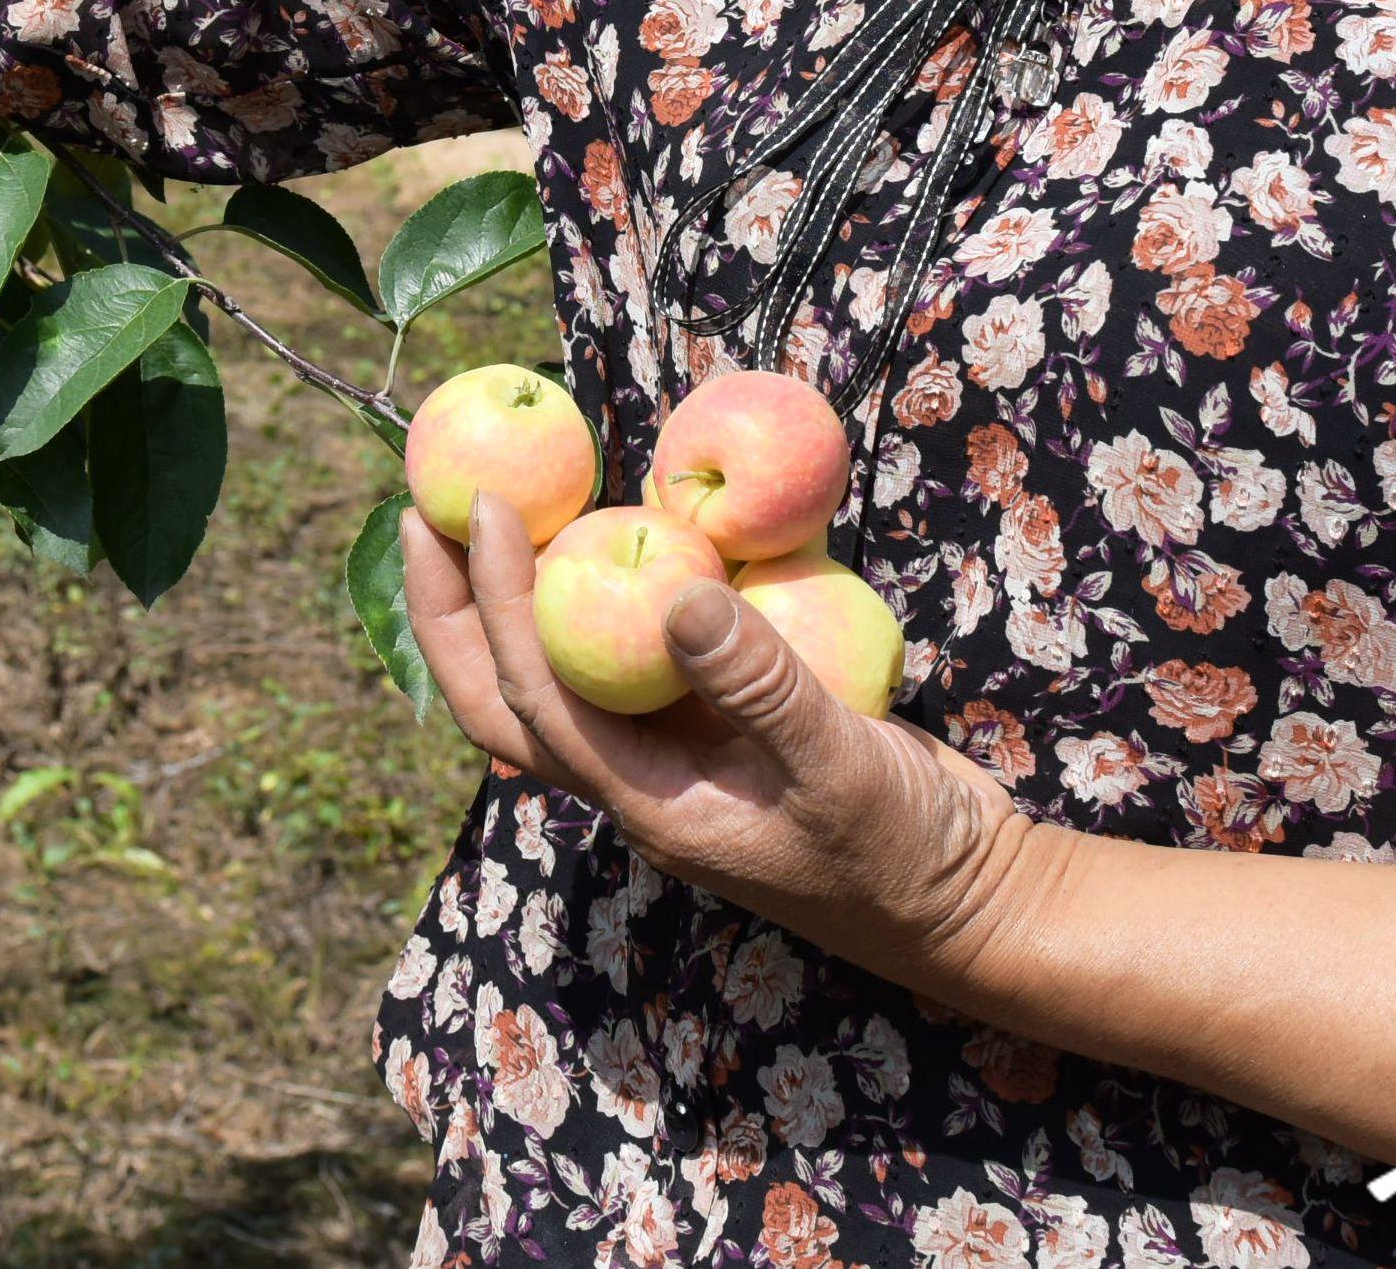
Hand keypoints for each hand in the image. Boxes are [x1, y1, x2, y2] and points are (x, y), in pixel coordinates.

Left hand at [404, 494, 1054, 995]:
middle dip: (451, 608)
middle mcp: (637, 773)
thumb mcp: (841, 769)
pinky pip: (633, 653)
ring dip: (510, 596)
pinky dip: (606, 593)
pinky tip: (613, 527)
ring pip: (556, 673)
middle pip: (503, 696)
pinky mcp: (714, 720)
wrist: (967, 891)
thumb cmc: (903, 851)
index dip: (495, 604)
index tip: (489, 508)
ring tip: (491, 503)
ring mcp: (671, 748)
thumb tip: (679, 598)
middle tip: (428, 504)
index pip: (534, 699)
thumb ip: (763, 688)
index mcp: (646, 800)